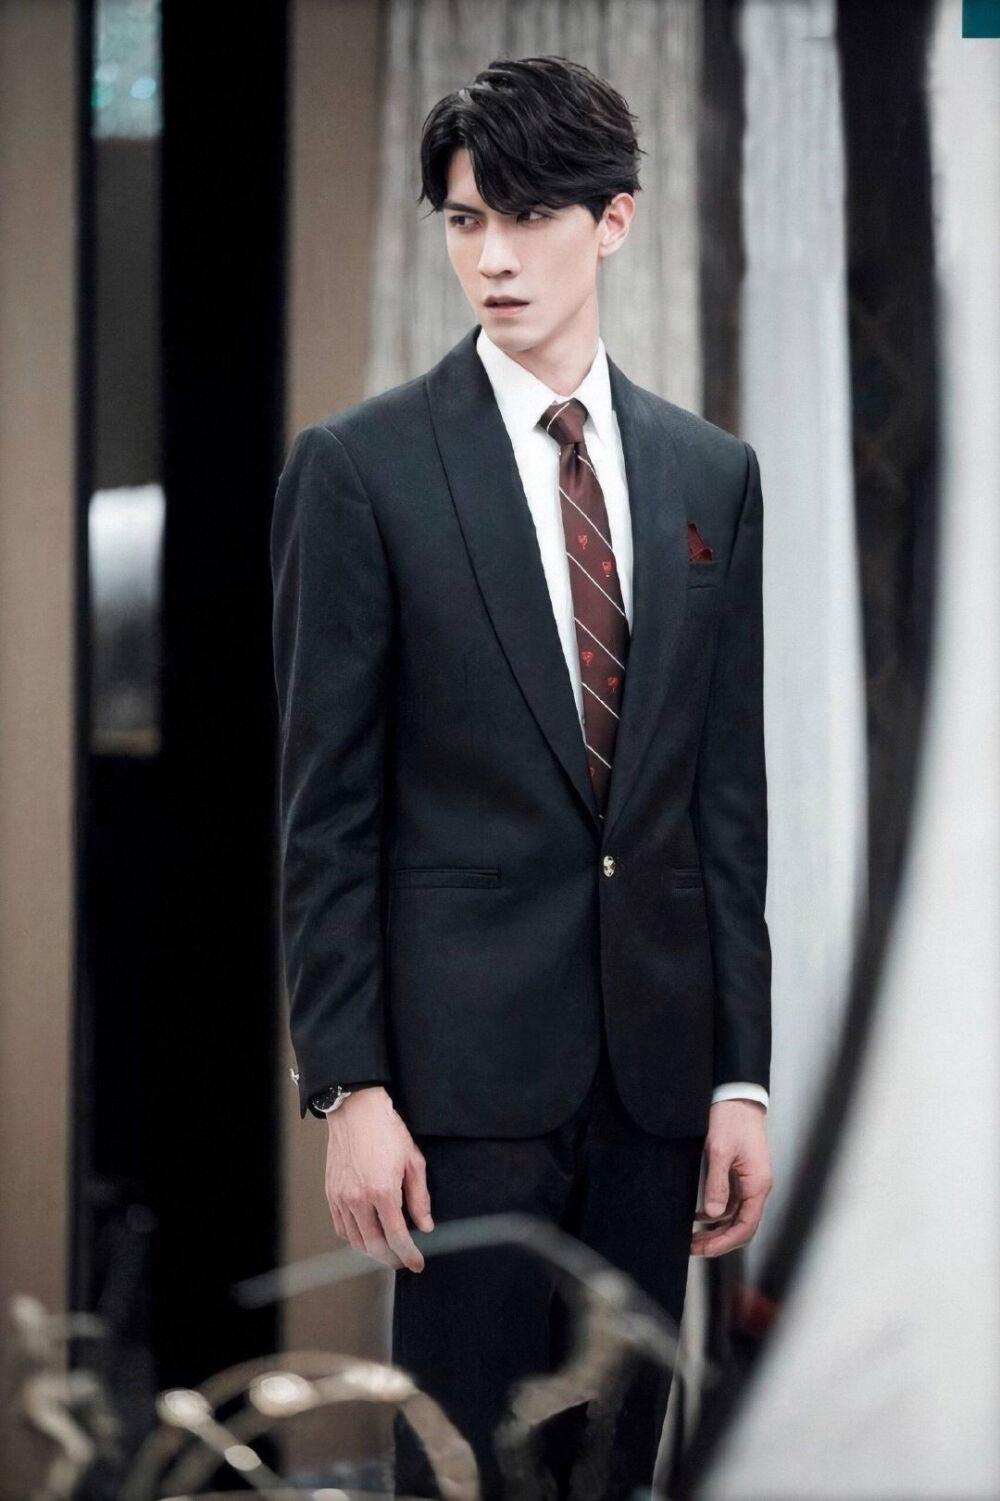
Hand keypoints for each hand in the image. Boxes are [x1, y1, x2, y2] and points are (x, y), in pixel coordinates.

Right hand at [324, 1087, 433, 1271]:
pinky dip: (354, 1238)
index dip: (409, 1255)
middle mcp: (359, 1198)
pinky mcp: (331, 1193)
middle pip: (374, 1245)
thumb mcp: (413, 1161)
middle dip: (391, 1259)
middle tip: (403, 1261)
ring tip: (387, 1251)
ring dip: (372, 1251)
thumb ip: (419, 1197)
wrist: (357, 1111)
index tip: (417, 1264)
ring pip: (356, 1240)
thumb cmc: (387, 1131)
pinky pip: (341, 1227)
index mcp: (383, 1191)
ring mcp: (342, 1197)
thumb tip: (425, 1225)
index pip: (397, 1237)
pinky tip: (367, 1236)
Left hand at [690, 1098, 771, 1257]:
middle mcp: (757, 1187)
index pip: (745, 1226)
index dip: (725, 1242)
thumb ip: (716, 1184)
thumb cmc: (731, 1119)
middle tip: (694, 1247)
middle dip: (719, 1240)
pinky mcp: (741, 1175)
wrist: (737, 1097)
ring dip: (717, 1229)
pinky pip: (732, 1203)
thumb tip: (713, 1214)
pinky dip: (717, 1214)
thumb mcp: (719, 1151)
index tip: (703, 1249)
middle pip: (742, 1226)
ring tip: (693, 1237)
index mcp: (757, 1184)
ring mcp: (750, 1182)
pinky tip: (699, 1216)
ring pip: (737, 1216)